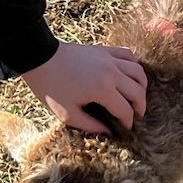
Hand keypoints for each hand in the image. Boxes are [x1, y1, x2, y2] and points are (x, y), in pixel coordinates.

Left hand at [22, 41, 148, 134]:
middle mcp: (112, 73)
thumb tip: (107, 132)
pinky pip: (128, 55)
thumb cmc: (51, 87)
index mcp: (103, 89)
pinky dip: (134, 65)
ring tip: (137, 96)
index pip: (125, 109)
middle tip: (137, 116)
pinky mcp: (105, 50)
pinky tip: (130, 75)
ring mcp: (110, 59)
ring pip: (138, 71)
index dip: (128, 122)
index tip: (127, 129)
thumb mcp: (67, 113)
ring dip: (141, 86)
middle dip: (140, 106)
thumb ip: (90, 125)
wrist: (41, 59)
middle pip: (137, 91)